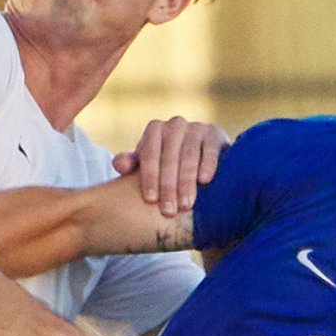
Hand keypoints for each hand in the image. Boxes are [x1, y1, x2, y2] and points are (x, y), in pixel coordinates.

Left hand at [112, 117, 228, 218]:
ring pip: (189, 156)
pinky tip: (204, 181)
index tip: (151, 200)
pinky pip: (210, 150)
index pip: (149, 154)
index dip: (149, 178)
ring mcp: (196, 127)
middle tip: (169, 211)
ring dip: (186, 182)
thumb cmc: (167, 164)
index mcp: (155, 130)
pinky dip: (207, 165)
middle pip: (169, 158)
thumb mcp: (148, 164)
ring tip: (185, 205)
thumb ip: (131, 164)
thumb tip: (120, 166)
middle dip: (168, 187)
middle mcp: (175, 124)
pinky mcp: (215, 133)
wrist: (201, 157)